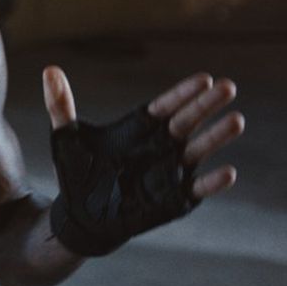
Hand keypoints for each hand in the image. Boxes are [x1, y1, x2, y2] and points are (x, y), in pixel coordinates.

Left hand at [42, 66, 244, 199]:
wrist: (81, 215)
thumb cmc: (77, 172)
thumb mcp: (66, 136)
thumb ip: (61, 104)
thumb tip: (49, 70)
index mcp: (139, 128)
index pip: (165, 106)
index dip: (183, 93)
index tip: (204, 79)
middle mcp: (160, 146)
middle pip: (187, 121)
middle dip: (207, 106)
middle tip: (228, 86)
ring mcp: (169, 172)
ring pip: (197, 151)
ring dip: (216, 137)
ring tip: (236, 120)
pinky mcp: (172, 199)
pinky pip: (196, 189)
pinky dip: (211, 182)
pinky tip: (228, 172)